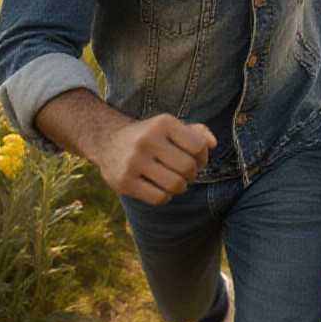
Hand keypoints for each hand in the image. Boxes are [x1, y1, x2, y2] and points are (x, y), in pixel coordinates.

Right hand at [94, 113, 216, 205]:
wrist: (107, 141)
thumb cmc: (149, 135)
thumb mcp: (170, 127)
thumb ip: (196, 132)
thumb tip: (213, 143)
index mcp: (163, 123)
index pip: (199, 146)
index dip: (203, 157)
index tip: (196, 160)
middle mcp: (147, 140)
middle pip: (188, 167)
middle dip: (192, 174)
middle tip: (185, 173)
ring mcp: (134, 161)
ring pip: (175, 185)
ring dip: (180, 187)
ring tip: (174, 181)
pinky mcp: (125, 181)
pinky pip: (159, 198)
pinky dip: (166, 197)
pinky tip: (160, 189)